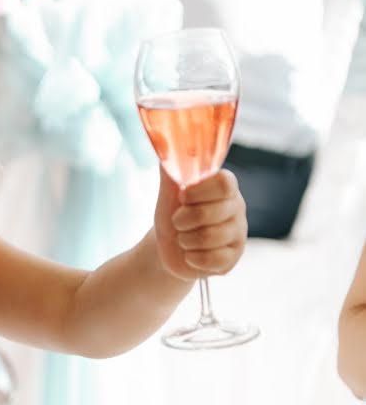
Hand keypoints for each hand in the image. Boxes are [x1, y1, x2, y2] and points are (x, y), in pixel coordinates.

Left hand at [154, 166, 247, 280]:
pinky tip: (191, 254)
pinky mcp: (233, 257)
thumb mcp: (169, 191)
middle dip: (184, 219)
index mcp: (225, 187)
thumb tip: (166, 145)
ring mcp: (238, 233)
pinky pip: (213, 260)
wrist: (169, 247)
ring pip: (211, 238)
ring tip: (183, 238)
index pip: (224, 183)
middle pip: (213, 212)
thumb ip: (171, 168)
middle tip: (177, 222)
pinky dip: (193, 258)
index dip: (199, 191)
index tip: (182, 196)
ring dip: (186, 240)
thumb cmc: (173, 213)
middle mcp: (237, 207)